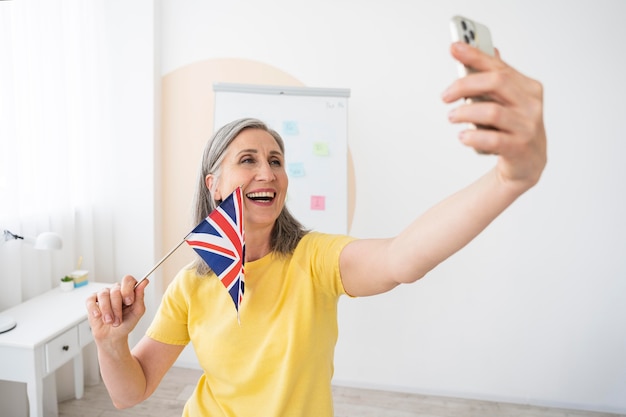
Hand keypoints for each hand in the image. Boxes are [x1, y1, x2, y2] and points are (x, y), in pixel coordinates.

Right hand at [85, 275, 148, 340]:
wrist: (113, 336)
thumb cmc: (126, 323)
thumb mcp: (137, 312)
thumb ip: (140, 297)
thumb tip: (144, 282)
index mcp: (128, 290)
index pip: (128, 280)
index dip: (128, 289)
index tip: (129, 302)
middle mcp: (116, 290)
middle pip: (116, 290)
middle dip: (117, 308)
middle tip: (118, 320)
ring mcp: (104, 294)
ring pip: (104, 295)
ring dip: (107, 311)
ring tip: (110, 322)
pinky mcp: (92, 300)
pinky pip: (90, 300)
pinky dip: (94, 309)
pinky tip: (98, 315)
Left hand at [442, 41, 546, 191]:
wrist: (528, 164)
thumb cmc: (513, 128)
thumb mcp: (507, 101)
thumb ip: (498, 78)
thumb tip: (489, 51)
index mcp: (528, 88)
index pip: (498, 67)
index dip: (475, 56)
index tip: (454, 48)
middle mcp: (531, 105)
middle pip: (496, 83)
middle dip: (464, 85)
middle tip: (445, 96)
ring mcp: (527, 127)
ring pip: (492, 112)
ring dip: (465, 113)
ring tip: (452, 117)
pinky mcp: (519, 149)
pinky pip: (492, 140)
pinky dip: (472, 137)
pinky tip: (462, 137)